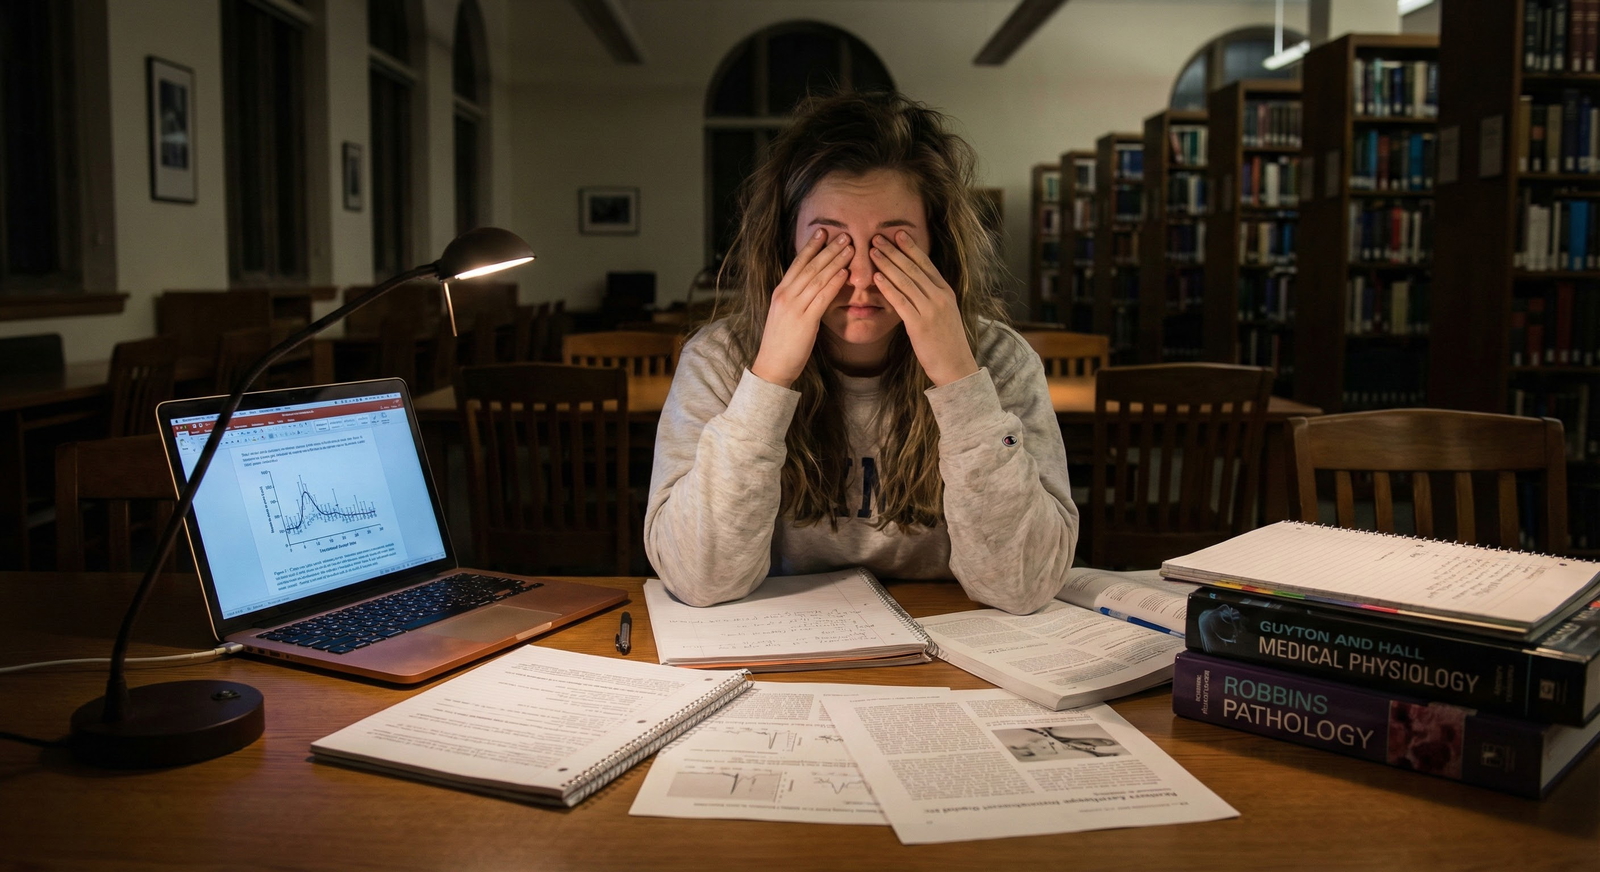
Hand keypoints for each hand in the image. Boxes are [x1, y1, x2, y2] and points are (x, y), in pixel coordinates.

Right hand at [750, 229, 852, 387]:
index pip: (797, 263)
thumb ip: (796, 299)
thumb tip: (810, 287)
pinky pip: (822, 297)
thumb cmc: (780, 343)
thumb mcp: (784, 315)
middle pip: (810, 266)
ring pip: (817, 278)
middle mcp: (785, 295)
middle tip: (844, 234)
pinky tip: (845, 273)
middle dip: (828, 249)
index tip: (822, 232)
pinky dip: (834, 283)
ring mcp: (794, 307)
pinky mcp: (805, 321)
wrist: (772, 366)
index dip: (810, 246)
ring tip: (850, 247)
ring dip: (835, 261)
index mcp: (780, 292)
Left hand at [870, 230, 978, 386]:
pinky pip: (901, 301)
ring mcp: (930, 310)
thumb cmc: (947, 342)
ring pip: (905, 281)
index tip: (897, 233)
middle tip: (877, 237)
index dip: (910, 247)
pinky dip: (888, 287)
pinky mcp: (919, 324)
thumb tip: (918, 283)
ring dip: (887, 264)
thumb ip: (932, 297)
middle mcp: (939, 296)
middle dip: (893, 251)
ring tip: (872, 251)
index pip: (926, 263)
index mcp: (946, 292)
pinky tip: (876, 277)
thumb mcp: (945, 313)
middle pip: (913, 268)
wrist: (956, 366)